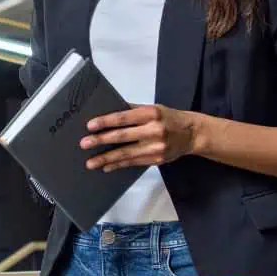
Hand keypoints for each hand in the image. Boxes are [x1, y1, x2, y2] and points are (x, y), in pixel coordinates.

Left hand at [80, 105, 200, 171]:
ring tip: (90, 162)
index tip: (90, 126)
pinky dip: (118, 165)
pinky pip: (133, 163)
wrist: (192, 134)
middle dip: (101, 141)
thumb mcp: (153, 108)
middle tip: (84, 144)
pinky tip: (106, 167)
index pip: (124, 118)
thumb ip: (132, 110)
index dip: (106, 122)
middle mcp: (154, 130)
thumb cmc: (169, 118)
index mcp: (151, 114)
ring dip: (106, 158)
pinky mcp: (156, 160)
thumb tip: (108, 111)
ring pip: (126, 153)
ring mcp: (155, 147)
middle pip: (122, 136)